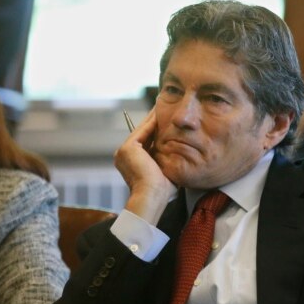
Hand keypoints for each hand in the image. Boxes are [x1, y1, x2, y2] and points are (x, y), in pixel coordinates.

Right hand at [114, 108, 176, 224]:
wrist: (152, 197)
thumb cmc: (161, 190)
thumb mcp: (163, 171)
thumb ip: (166, 160)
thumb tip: (179, 152)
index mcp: (130, 162)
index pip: (144, 142)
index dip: (155, 131)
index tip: (167, 121)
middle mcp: (123, 155)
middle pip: (142, 133)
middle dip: (154, 122)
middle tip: (165, 108)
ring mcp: (123, 151)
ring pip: (142, 130)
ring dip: (153, 118)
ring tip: (163, 107)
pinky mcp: (128, 148)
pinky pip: (143, 131)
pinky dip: (152, 122)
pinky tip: (160, 113)